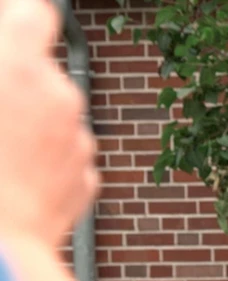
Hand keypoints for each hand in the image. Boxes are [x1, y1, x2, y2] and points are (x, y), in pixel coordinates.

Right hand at [0, 0, 98, 245]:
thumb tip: (5, 63)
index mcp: (18, 67)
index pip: (35, 13)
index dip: (16, 20)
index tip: (5, 32)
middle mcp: (61, 97)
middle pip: (42, 72)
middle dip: (15, 83)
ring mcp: (79, 141)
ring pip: (53, 117)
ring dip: (28, 125)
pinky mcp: (86, 179)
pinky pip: (61, 157)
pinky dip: (40, 163)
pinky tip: (10, 183)